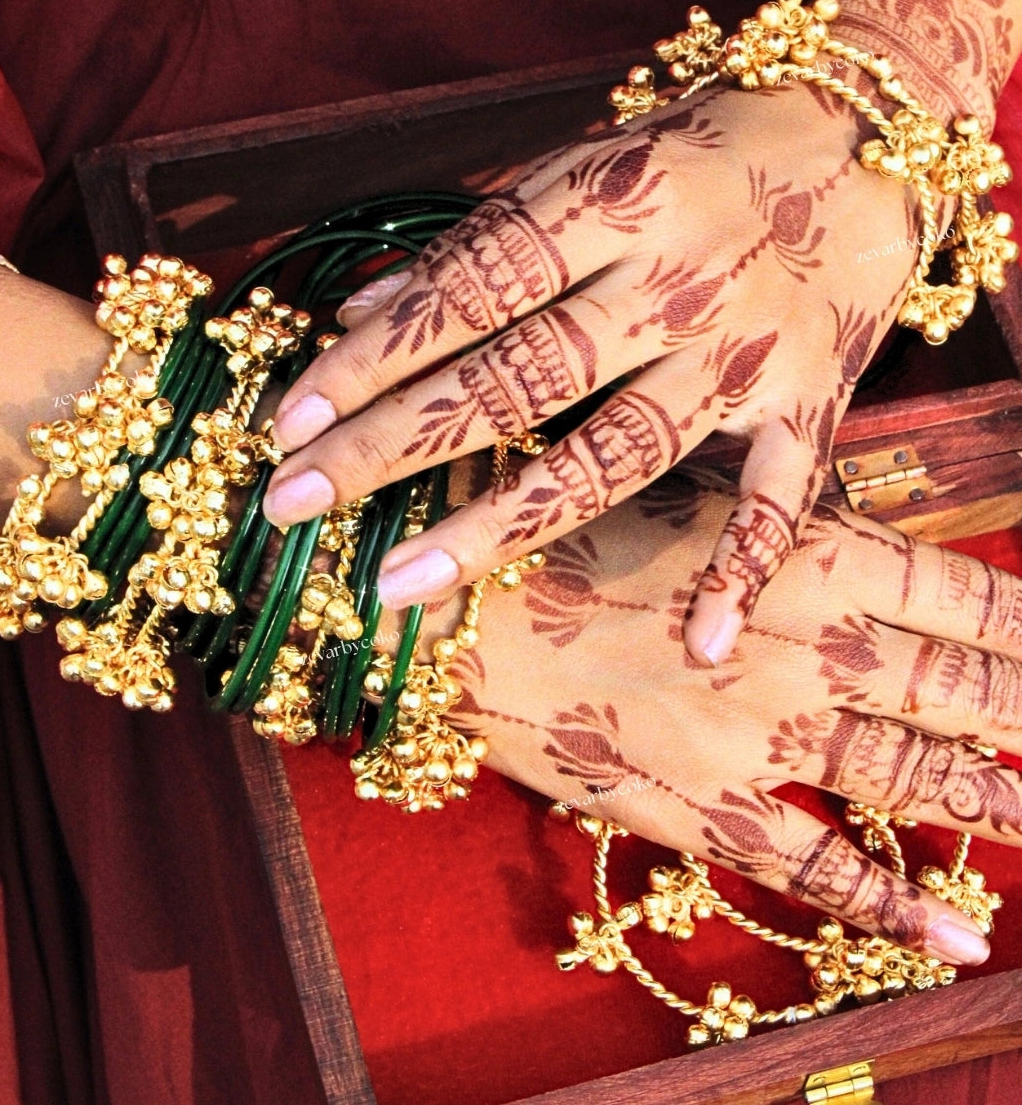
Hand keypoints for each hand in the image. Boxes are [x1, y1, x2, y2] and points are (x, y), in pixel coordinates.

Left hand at [266, 80, 913, 663]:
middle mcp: (675, 279)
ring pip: (615, 453)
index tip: (290, 421)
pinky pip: (779, 496)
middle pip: (515, 380)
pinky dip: (746, 568)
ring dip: (502, 524)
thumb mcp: (590, 163)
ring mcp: (747, 349)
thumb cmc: (706, 144)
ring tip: (402, 587)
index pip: (467, 290)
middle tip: (293, 504)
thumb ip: (482, 239)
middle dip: (393, 445)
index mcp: (612, 200)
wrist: (872, 128)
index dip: (372, 358)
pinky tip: (701, 642)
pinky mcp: (815, 398)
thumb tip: (360, 309)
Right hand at [432, 472, 1021, 965]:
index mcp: (817, 558)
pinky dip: (893, 905)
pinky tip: (957, 933)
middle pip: (969, 697)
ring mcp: (768, 740)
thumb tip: (872, 538)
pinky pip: (821, 869)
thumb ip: (788, 521)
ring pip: (916, 781)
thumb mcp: (692, 494)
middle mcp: (815, 652)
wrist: (460, 610)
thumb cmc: (568, 526)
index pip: (977, 601)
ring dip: (996, 807)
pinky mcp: (711, 810)